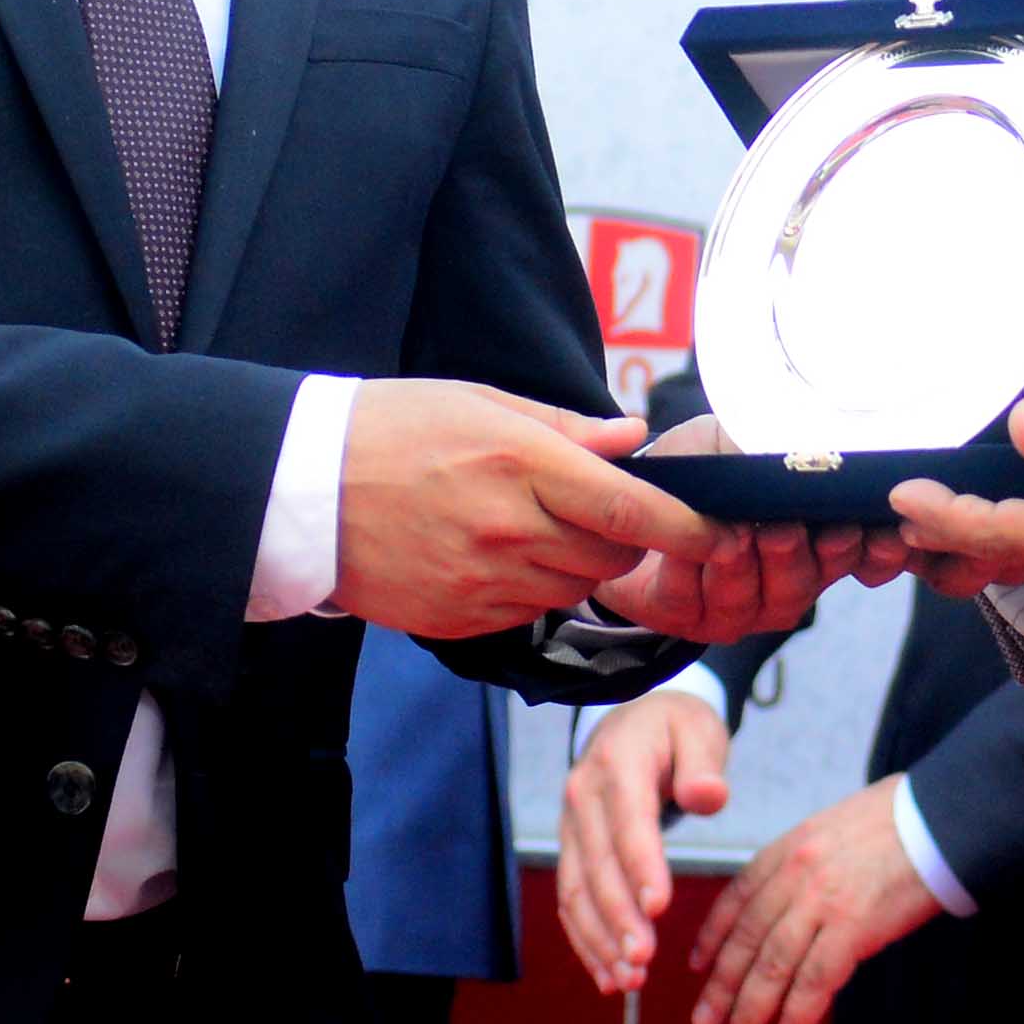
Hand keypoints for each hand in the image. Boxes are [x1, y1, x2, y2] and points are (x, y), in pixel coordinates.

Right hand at [331, 379, 720, 638]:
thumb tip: (634, 436)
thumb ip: (568, 428)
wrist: (303, 490)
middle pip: (611, 557)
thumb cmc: (395, 427)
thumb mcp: (483, 401)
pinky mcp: (457, 622)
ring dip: (579, 564)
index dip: (685, 526)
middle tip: (605, 511)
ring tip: (539, 526)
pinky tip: (499, 554)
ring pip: (574, 588)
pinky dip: (534, 589)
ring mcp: (482, 583)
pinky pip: (527, 612)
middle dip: (626, 540)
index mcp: (520, 464)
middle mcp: (508, 530)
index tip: (720, 533)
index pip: (629, 507)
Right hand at [556, 684, 733, 995]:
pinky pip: (571, 900)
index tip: (660, 908)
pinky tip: (607, 974)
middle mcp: (583, 796)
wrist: (633, 719)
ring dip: (599, 939)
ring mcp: (571, 825)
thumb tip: (709, 796)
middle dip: (618, 918)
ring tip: (629, 980)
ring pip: (576, 890)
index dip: (641, 866)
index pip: (629, 821)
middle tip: (644, 961)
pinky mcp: (571, 849)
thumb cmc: (675, 728)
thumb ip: (704, 764)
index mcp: (619, 762)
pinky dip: (586, 939)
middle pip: (598, 865)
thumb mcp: (699, 730)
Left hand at [594, 416, 910, 641]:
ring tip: (738, 537)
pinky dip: (688, 570)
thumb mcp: (743, 440)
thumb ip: (782, 448)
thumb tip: (817, 444)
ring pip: (751, 601)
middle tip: (787, 530)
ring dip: (743, 567)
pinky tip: (684, 546)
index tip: (876, 534)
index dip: (876, 553)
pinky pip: (691, 601)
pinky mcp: (685, 618)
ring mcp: (739, 609)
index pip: (867, 558)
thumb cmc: (707, 463)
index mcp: (819, 544)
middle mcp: (786, 584)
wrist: (639, 490)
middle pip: (804, 584)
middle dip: (797, 558)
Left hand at [689, 777, 941, 1023]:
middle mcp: (795, 874)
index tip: (698, 966)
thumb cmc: (897, 821)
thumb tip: (791, 903)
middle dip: (721, 988)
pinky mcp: (852, 927)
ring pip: (771, 968)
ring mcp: (821, 901)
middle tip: (706, 1023)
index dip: (713, 937)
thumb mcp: (833, 828)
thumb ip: (805, 863)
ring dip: (751, 1014)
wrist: (940, 816)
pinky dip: (795, 1019)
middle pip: (746, 941)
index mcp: (789, 847)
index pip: (735, 898)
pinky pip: (813, 983)